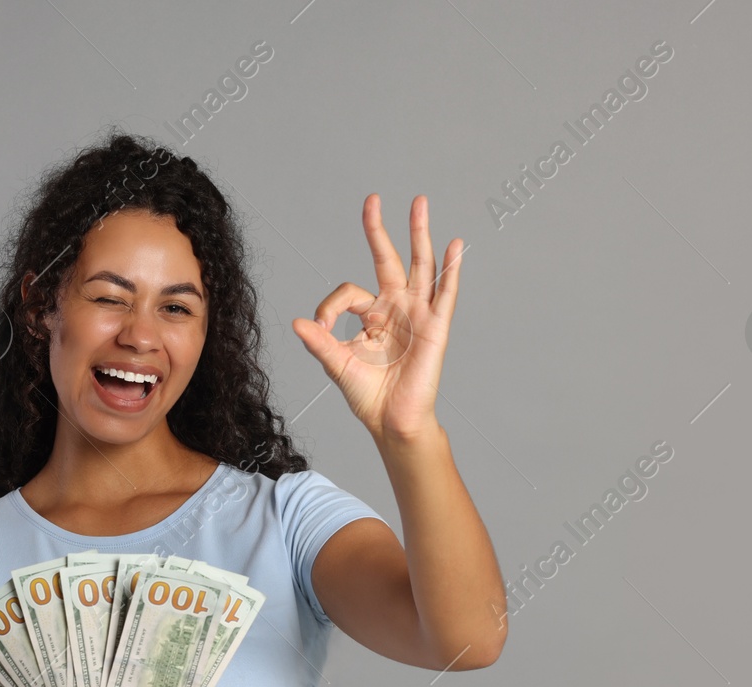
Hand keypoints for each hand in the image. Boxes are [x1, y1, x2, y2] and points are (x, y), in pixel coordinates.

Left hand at [291, 194, 462, 440]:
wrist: (391, 421)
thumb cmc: (367, 395)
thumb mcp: (338, 364)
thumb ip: (320, 342)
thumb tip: (298, 323)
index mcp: (371, 315)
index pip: (349, 291)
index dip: (330, 306)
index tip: (321, 329)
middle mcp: (396, 308)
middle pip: (387, 259)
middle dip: (380, 230)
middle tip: (373, 199)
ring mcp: (417, 314)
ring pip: (419, 265)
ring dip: (419, 233)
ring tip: (419, 202)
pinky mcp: (435, 327)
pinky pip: (444, 293)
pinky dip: (449, 269)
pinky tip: (454, 245)